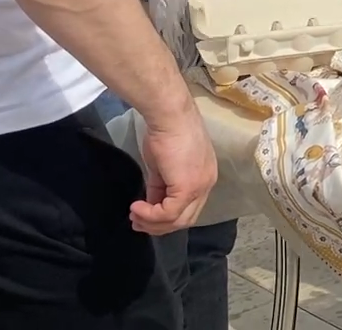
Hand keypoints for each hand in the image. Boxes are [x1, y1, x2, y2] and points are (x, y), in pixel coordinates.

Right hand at [130, 102, 217, 234]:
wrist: (169, 116)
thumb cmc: (165, 133)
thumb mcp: (162, 166)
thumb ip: (160, 186)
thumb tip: (151, 202)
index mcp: (204, 176)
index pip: (188, 207)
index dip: (165, 216)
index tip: (144, 214)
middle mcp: (207, 184)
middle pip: (185, 218)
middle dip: (159, 225)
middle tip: (137, 222)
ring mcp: (200, 187)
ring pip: (178, 220)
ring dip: (153, 222)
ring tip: (134, 216)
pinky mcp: (188, 188)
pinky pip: (169, 213)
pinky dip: (151, 215)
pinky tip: (136, 207)